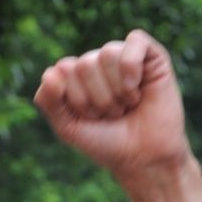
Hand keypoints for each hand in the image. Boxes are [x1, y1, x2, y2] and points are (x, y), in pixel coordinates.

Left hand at [33, 29, 190, 185]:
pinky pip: (135, 41)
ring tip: (128, 106)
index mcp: (76, 74)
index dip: (78, 100)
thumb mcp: (68, 128)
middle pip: (85, 64)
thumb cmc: (107, 143)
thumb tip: (50, 72)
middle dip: (99, 99)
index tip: (92, 119)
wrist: (144, 160)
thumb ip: (48, 101)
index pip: (63, 69)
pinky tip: (136, 89)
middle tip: (114, 114)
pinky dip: (132, 67)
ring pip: (108, 54)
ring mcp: (125, 58)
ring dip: (117, 91)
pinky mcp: (152, 57)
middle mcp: (99, 62)